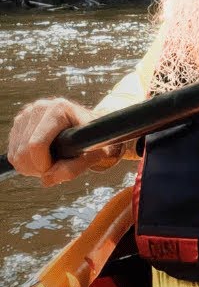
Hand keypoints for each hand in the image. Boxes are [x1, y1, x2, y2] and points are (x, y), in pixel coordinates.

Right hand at [6, 99, 120, 185]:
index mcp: (58, 109)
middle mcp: (39, 107)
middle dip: (38, 168)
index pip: (36, 145)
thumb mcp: (94, 155)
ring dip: (32, 167)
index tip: (59, 168)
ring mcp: (27, 114)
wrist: (94, 128)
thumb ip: (73, 168)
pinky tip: (43, 158)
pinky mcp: (20, 123)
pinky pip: (12, 154)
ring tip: (53, 161)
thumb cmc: (97, 140)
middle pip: (22, 152)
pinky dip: (26, 163)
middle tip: (57, 167)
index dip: (44, 165)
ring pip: (15, 155)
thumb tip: (46, 179)